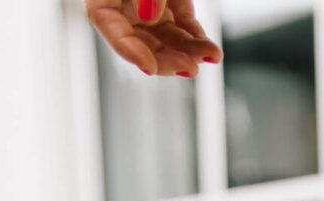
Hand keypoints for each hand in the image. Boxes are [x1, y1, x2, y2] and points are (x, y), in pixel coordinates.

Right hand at [84, 2, 221, 78]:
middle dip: (169, 59)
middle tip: (189, 67)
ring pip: (169, 43)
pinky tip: (212, 52)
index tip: (149, 67)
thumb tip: (150, 16)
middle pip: (144, 45)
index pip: (112, 30)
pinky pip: (186, 31)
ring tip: (211, 54)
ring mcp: (150, 11)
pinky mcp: (173, 8)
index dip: (130, 51)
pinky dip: (199, 42)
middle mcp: (126, 9)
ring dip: (190, 53)